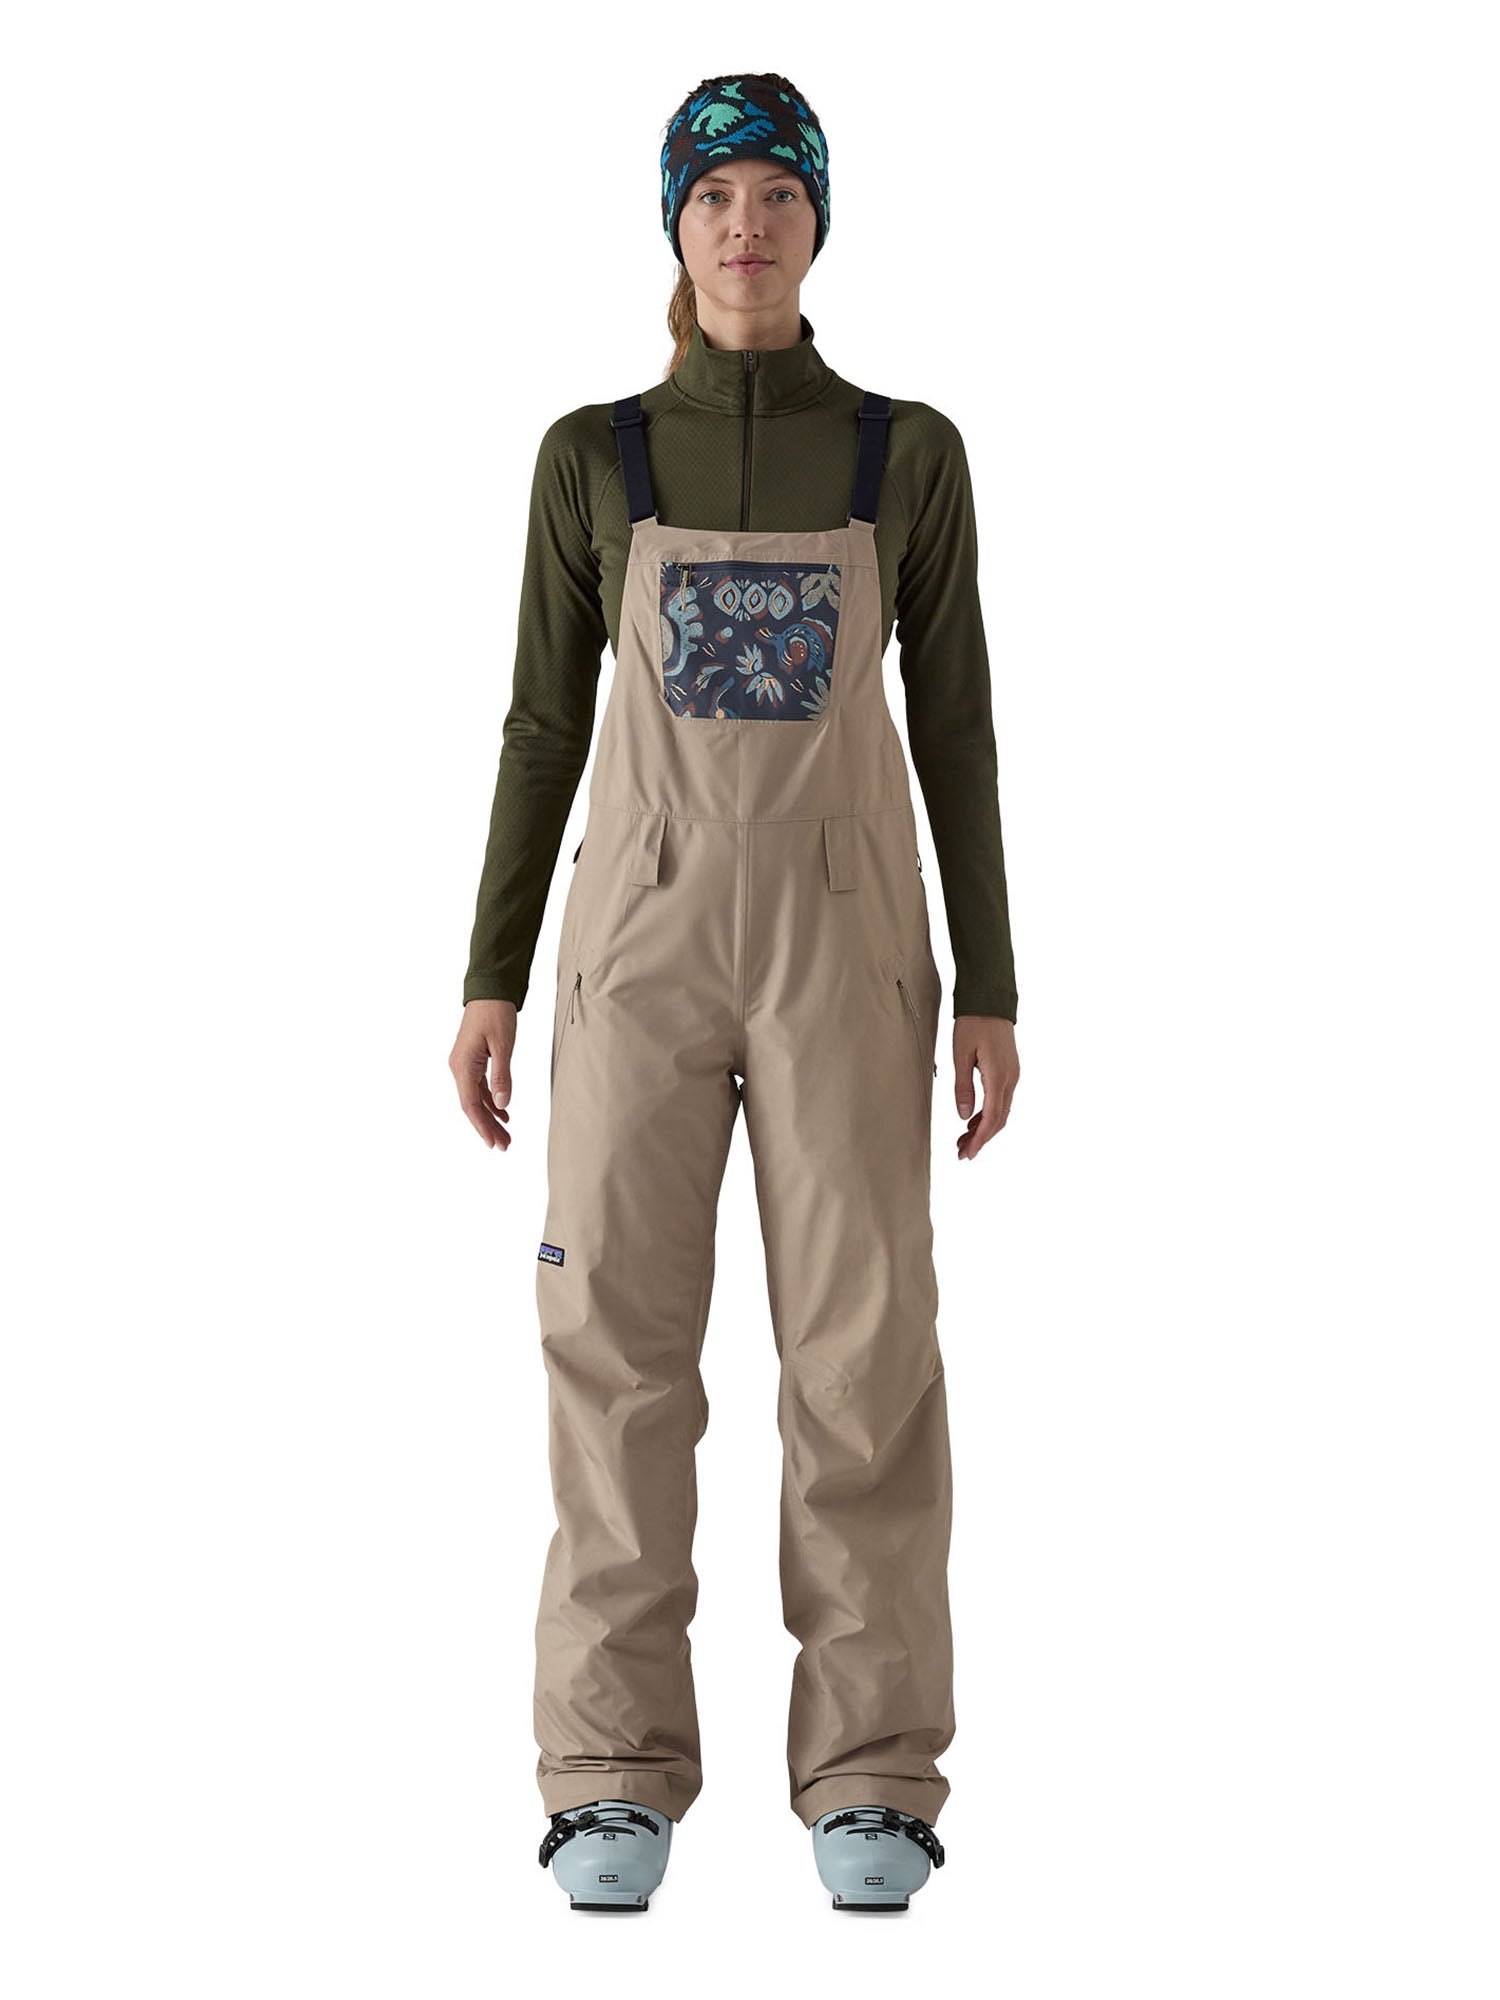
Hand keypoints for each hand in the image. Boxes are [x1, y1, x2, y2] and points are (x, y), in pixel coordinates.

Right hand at [450, 999, 516, 1148]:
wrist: (489, 991)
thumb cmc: (495, 1013)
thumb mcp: (503, 1045)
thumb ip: (502, 1075)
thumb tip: (503, 1104)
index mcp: (463, 1065)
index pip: (470, 1105)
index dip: (482, 1126)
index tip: (493, 1143)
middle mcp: (459, 1068)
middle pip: (472, 1106)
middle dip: (488, 1127)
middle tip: (504, 1145)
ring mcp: (464, 1065)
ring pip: (476, 1098)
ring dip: (491, 1116)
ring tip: (506, 1135)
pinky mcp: (472, 1060)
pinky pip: (480, 1087)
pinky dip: (492, 1101)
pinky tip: (504, 1112)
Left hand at [952, 1014, 1018, 1161]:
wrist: (990, 1001)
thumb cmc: (973, 1023)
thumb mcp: (961, 1055)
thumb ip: (962, 1087)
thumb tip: (964, 1116)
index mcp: (999, 1076)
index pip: (992, 1118)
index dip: (980, 1139)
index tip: (968, 1154)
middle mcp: (1011, 1079)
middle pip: (999, 1120)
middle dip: (981, 1139)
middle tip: (962, 1153)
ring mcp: (1012, 1075)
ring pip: (1001, 1111)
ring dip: (984, 1128)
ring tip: (963, 1140)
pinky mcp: (1009, 1071)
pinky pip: (1001, 1100)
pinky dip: (988, 1114)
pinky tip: (973, 1120)